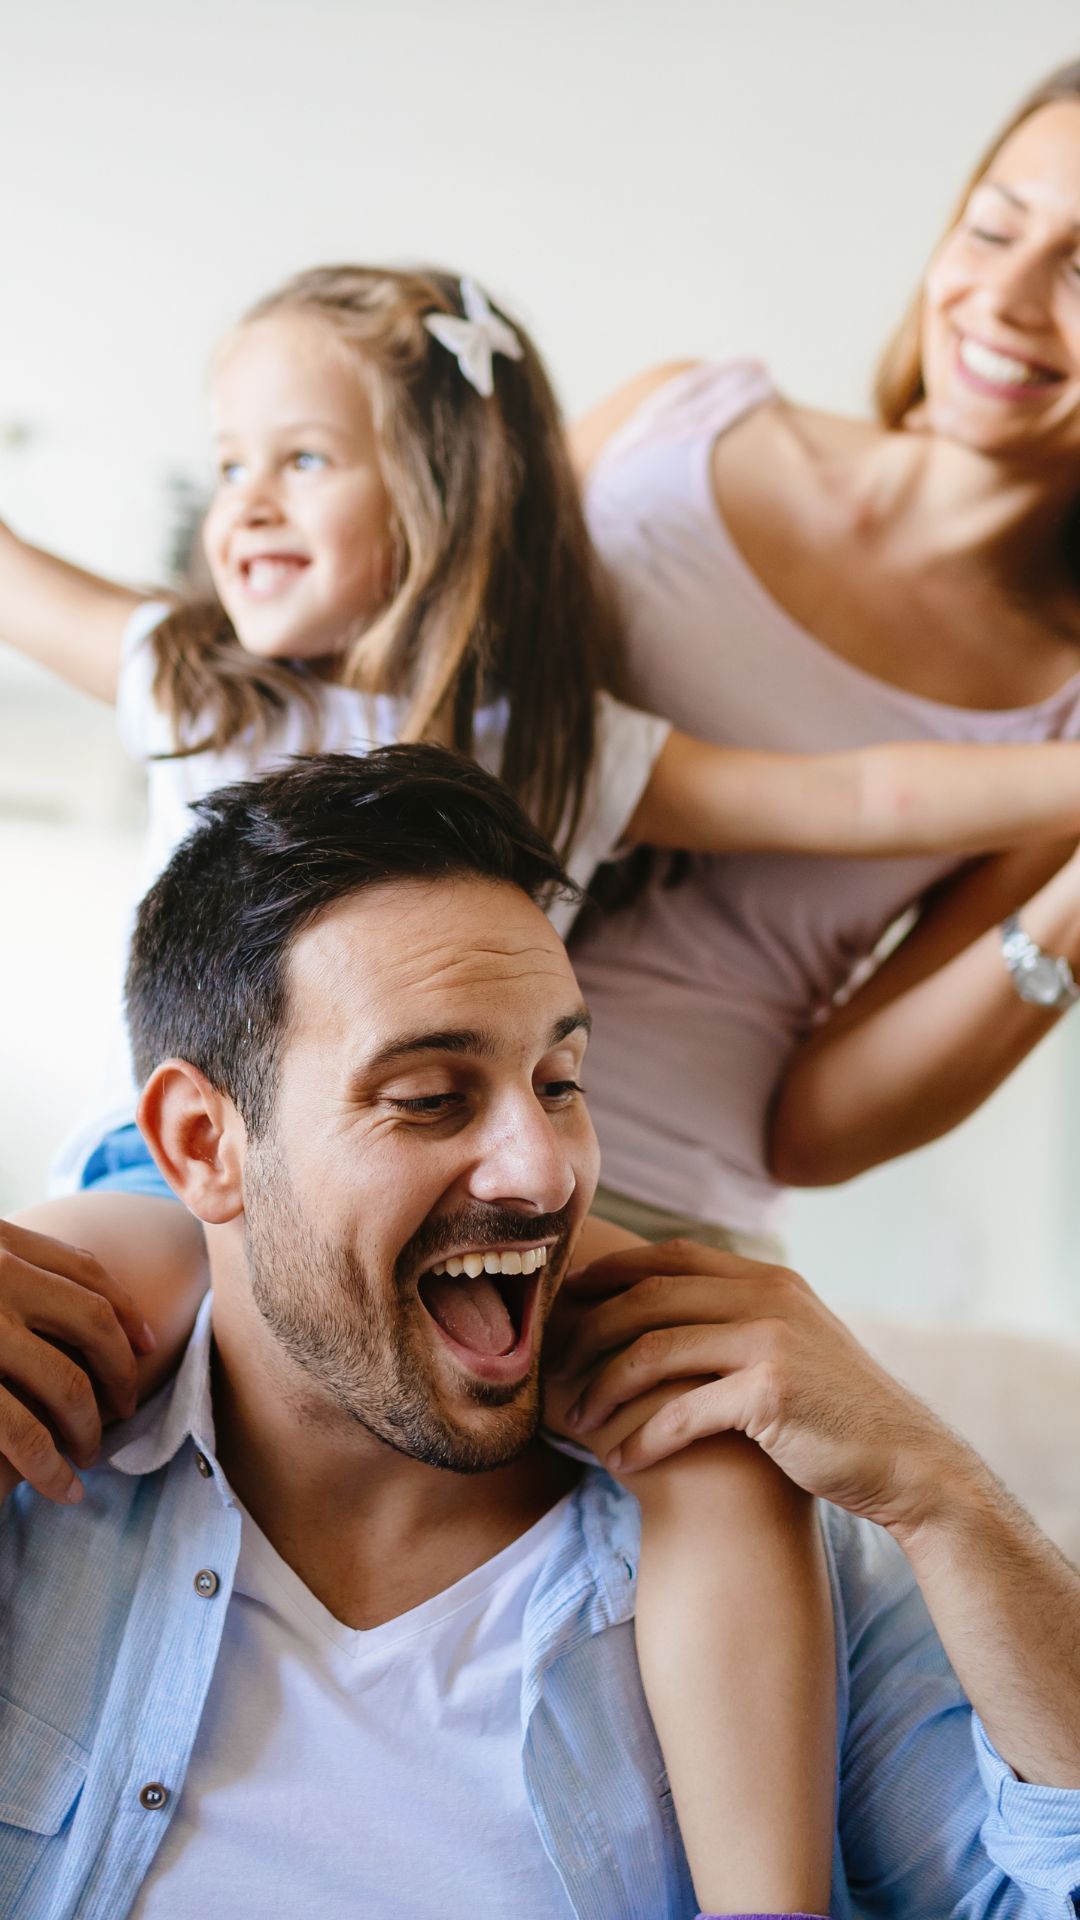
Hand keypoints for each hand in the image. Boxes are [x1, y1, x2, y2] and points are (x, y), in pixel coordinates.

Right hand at [0, 1220, 155, 1505]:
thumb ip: (7, 1270)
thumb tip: (75, 1301)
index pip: (82, 1268)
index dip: (123, 1308)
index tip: (149, 1344)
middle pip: (91, 1322)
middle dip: (120, 1372)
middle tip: (125, 1410)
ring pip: (67, 1383)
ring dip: (90, 1429)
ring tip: (90, 1457)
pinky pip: (26, 1434)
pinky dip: (51, 1469)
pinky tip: (63, 1489)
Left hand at [555, 1240, 958, 1537]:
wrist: (907, 1462)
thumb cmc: (838, 1414)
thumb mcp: (795, 1345)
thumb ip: (744, 1320)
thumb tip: (676, 1315)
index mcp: (770, 1280)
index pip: (672, 1257)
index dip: (613, 1273)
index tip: (570, 1302)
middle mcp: (768, 1296)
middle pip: (650, 1298)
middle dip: (592, 1333)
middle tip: (555, 1370)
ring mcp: (771, 1340)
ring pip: (654, 1350)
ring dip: (606, 1389)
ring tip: (577, 1422)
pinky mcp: (770, 1391)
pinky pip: (681, 1409)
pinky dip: (642, 1435)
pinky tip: (620, 1461)